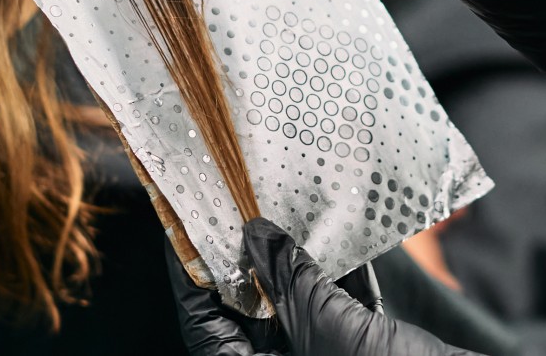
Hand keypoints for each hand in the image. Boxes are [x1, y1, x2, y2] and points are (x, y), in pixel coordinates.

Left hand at [168, 218, 476, 355]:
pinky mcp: (357, 350)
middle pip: (246, 310)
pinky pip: (333, 307)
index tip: (189, 225)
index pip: (203, 322)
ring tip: (283, 205)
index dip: (192, 273)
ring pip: (292, 304)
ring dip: (293, 257)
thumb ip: (288, 277)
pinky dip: (333, 273)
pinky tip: (336, 232)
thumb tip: (254, 232)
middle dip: (246, 256)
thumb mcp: (327, 323)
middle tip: (237, 203)